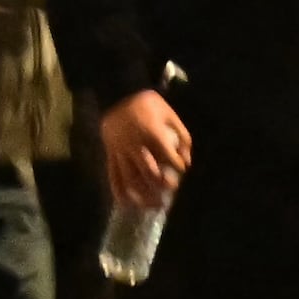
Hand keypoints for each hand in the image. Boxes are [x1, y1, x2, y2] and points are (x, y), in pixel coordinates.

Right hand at [99, 89, 190, 215]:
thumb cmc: (147, 104)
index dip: (178, 167)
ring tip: (155, 205)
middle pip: (150, 172)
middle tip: (171, 192)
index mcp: (152, 134)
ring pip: (131, 178)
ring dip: (144, 195)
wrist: (117, 93)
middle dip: (163, 185)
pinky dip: (119, 192)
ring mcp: (121, 151)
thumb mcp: (170, 113)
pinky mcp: (110, 154)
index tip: (183, 171)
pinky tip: (126, 204)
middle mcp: (135, 145)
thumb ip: (182, 136)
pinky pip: (113, 175)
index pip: (169, 157)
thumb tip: (188, 160)